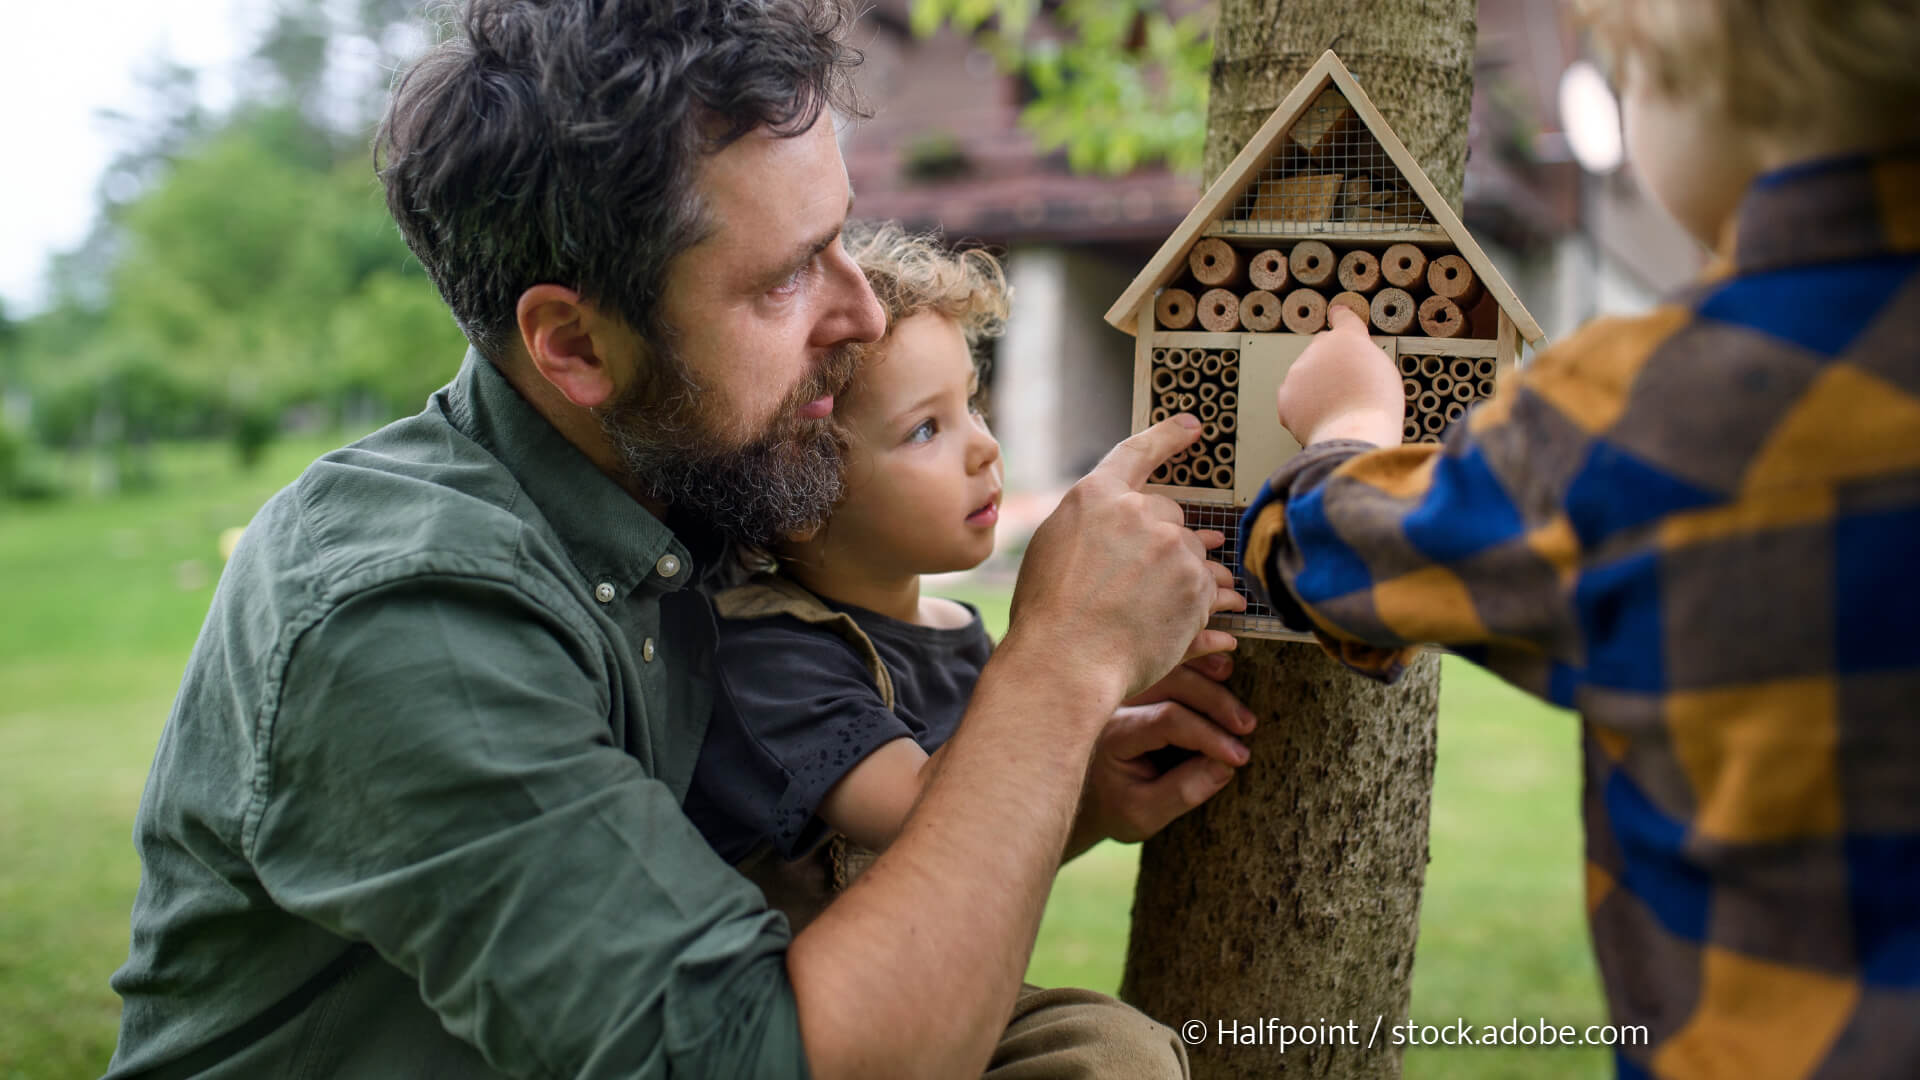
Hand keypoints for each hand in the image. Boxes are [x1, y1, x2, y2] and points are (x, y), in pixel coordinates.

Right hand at [1006, 416, 1244, 702]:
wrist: (1066, 662)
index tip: (1191, 426)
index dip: (1167, 437)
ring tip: (1153, 609)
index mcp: (1095, 496)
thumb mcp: (1054, 550)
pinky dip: (1197, 603)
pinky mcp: (1195, 584)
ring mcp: (1171, 547)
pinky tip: (1170, 623)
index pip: (1137, 453)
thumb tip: (1124, 527)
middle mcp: (1138, 512)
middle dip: (1163, 542)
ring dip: (1181, 574)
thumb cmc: (1048, 615)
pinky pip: (1208, 586)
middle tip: (1140, 582)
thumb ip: (1091, 526)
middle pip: (1170, 515)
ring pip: (1191, 552)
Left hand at [1070, 653, 1256, 851]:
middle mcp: (1115, 704)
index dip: (1208, 735)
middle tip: (1248, 725)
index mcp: (1115, 735)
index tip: (1239, 756)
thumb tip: (1227, 766)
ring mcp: (1125, 689)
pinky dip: (1194, 657)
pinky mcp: (1136, 684)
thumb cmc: (1116, 806)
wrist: (1089, 795)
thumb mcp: (1145, 815)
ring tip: (1235, 681)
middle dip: (1214, 701)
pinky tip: (1221, 659)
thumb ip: (1184, 791)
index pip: (1167, 721)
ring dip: (1205, 669)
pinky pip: (1165, 662)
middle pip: (1170, 683)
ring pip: (1168, 665)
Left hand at [1275, 305, 1403, 446]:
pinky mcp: (1285, 396)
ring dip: (1316, 388)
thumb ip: (1364, 357)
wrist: (1354, 432)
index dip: (1341, 318)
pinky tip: (1321, 418)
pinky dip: (1303, 409)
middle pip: (1322, 351)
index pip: (1343, 319)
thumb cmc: (1376, 407)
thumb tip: (1353, 363)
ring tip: (1337, 409)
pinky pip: (1293, 399)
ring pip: (1305, 376)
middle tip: (1346, 389)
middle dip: (1330, 365)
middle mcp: (1319, 348)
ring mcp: (1298, 371)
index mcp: (1348, 338)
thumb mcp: (1384, 370)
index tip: (1336, 314)